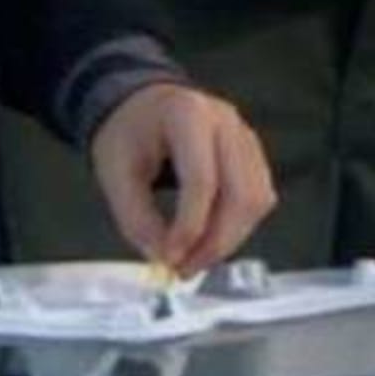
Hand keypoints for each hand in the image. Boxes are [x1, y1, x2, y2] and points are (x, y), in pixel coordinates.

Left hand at [87, 83, 276, 276]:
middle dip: (216, 242)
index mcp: (187, 114)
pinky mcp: (253, 155)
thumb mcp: (115, 174)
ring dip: (230, 239)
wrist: (143, 106)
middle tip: (185, 269)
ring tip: (195, 259)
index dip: (189, 226)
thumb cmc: (128, 133)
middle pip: (241, 193)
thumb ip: (137, 219)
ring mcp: (245, 137)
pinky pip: (259, 198)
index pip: (202, 180)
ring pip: (257, 200)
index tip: (170, 259)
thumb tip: (163, 258)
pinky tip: (210, 240)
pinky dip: (238, 227)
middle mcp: (226, 122)